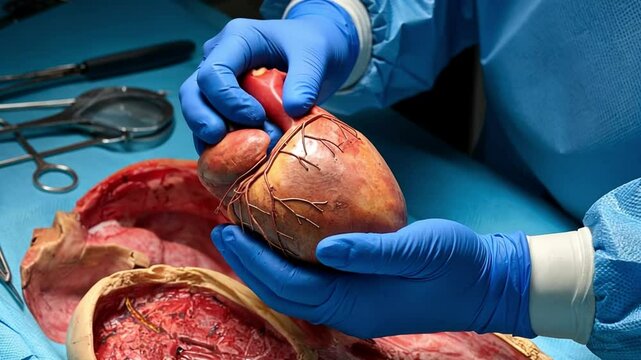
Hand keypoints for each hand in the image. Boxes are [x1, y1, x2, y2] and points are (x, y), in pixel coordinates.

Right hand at [179, 0, 358, 153]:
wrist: (317, 53)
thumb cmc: (312, 47)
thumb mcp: (315, 55)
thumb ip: (306, 79)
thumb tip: (293, 109)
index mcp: (236, 40)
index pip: (213, 72)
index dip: (229, 101)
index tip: (258, 117)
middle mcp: (219, 59)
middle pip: (192, 93)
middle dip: (203, 121)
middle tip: (223, 141)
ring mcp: (219, 83)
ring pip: (197, 113)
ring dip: (215, 139)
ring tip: (241, 155)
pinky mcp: (225, 105)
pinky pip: (213, 128)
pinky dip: (223, 147)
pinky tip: (242, 161)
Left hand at [212, 219, 535, 338]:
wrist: (485, 284)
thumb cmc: (456, 264)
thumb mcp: (419, 250)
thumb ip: (372, 251)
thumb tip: (324, 247)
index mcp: (355, 304)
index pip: (289, 285)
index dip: (254, 260)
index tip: (228, 231)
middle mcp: (347, 310)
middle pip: (282, 292)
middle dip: (249, 264)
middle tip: (224, 229)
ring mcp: (353, 305)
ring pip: (294, 290)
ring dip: (264, 265)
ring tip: (244, 235)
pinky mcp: (361, 294)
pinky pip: (312, 282)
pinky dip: (288, 265)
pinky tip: (282, 242)